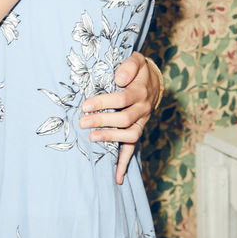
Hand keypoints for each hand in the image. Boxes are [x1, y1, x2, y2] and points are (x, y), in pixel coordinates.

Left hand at [81, 53, 163, 184]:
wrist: (153, 82)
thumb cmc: (138, 70)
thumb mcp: (137, 60)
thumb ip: (129, 66)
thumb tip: (119, 78)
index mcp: (140, 92)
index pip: (121, 99)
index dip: (103, 103)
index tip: (85, 105)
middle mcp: (143, 109)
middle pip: (124, 119)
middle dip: (102, 121)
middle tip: (83, 122)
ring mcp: (142, 122)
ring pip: (130, 136)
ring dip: (110, 138)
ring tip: (91, 138)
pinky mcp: (138, 131)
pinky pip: (133, 149)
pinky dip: (124, 164)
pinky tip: (116, 177)